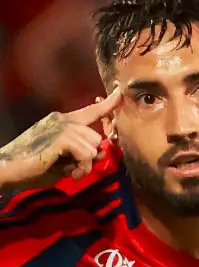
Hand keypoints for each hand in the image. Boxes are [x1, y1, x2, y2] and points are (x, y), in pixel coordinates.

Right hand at [0, 87, 121, 190]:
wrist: (10, 168)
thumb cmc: (36, 165)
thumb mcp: (65, 158)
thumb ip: (83, 152)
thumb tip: (102, 151)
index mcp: (63, 121)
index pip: (91, 111)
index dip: (108, 104)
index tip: (119, 92)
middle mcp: (63, 120)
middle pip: (97, 137)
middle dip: (90, 156)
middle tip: (75, 167)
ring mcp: (61, 127)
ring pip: (93, 146)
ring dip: (85, 164)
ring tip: (69, 169)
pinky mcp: (60, 138)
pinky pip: (87, 154)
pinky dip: (82, 167)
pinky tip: (71, 173)